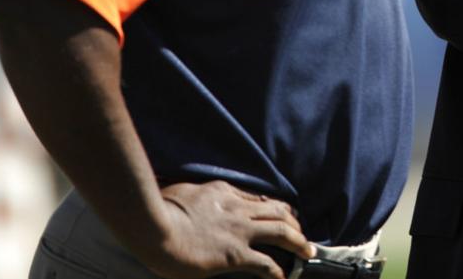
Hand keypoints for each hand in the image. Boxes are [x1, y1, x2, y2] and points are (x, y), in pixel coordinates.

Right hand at [141, 181, 314, 278]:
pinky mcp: (235, 254)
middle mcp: (238, 208)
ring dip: (298, 242)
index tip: (282, 213)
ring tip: (308, 251)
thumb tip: (185, 198)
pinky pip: (265, 263)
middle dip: (294, 221)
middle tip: (302, 231)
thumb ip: (193, 197)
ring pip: (281, 231)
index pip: (257, 198)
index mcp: (224, 192)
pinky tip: (283, 277)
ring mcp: (239, 231)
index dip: (272, 207)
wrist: (154, 226)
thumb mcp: (181, 192)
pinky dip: (277, 270)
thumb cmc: (158, 210)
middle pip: (277, 210)